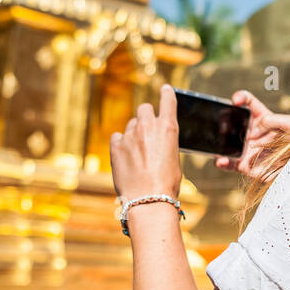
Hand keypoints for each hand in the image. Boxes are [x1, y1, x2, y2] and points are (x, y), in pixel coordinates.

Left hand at [110, 83, 181, 201]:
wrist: (148, 199)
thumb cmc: (166, 183)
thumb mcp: (174, 158)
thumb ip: (166, 142)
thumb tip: (158, 140)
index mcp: (168, 127)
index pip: (168, 99)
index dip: (167, 93)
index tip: (165, 89)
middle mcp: (148, 126)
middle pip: (144, 108)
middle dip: (146, 115)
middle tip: (148, 128)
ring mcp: (130, 135)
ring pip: (131, 124)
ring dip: (134, 132)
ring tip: (138, 152)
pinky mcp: (115, 146)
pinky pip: (117, 137)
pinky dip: (121, 143)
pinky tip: (125, 156)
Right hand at [216, 90, 289, 178]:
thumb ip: (280, 119)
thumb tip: (263, 121)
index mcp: (261, 118)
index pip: (248, 103)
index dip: (240, 98)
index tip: (236, 100)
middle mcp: (249, 131)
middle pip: (231, 120)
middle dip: (225, 119)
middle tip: (225, 123)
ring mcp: (245, 147)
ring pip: (226, 141)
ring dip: (220, 140)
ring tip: (219, 141)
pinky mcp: (243, 164)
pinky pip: (229, 163)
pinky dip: (222, 161)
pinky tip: (221, 160)